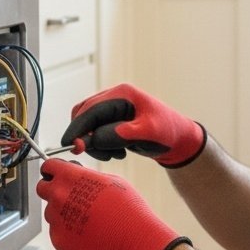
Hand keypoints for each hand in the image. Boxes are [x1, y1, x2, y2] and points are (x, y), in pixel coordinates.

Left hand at [36, 159, 189, 249]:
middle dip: (54, 191)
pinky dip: (69, 235)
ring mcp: (56, 220)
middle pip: (43, 189)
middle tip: (72, 198)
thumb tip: (76, 178)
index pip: (48, 166)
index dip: (54, 170)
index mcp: (70, 177)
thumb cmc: (128, 210)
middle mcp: (59, 196)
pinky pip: (58, 233)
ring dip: (63, 214)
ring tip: (89, 221)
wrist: (135, 241)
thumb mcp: (111, 181)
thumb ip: (86, 177)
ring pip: (51, 213)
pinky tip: (88, 235)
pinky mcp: (58, 240)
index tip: (59, 175)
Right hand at [60, 83, 205, 166]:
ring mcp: (113, 109)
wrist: (179, 139)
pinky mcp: (113, 121)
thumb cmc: (168, 132)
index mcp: (122, 94)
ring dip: (95, 143)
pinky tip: (118, 153)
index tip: (70, 145)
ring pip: (88, 125)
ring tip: (115, 155)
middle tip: (100, 154)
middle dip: (86, 136)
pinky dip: (101, 145)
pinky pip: (96, 132)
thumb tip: (95, 138)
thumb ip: (121, 134)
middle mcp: (115, 98)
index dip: (78, 127)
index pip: (91, 109)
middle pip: (84, 115)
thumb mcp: (147, 133)